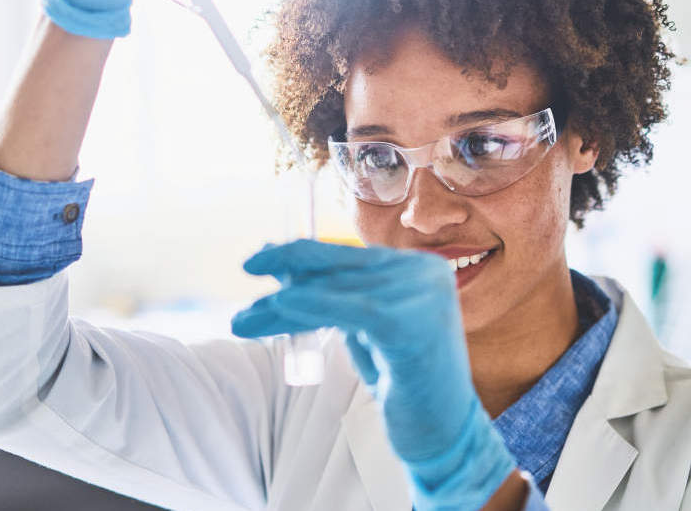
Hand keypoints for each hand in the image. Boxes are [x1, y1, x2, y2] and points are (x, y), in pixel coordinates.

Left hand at [232, 240, 516, 509]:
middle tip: (247, 266)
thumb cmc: (404, 384)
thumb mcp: (366, 330)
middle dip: (287, 274)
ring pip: (337, 290)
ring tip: (244, 318)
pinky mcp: (411, 324)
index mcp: (419, 267)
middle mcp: (425, 273)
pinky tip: (281, 305)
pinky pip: (351, 310)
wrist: (445, 435)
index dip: (302, 256)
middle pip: (340, 268)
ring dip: (284, 304)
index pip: (349, 256)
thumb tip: (285, 268)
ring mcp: (422, 296)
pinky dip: (312, 305)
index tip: (261, 259)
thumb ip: (336, 297)